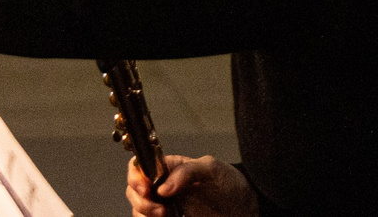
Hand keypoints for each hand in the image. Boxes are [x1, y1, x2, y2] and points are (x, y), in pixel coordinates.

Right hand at [128, 153, 255, 216]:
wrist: (243, 210)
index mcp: (171, 168)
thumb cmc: (230, 184)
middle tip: (160, 210)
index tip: (146, 189)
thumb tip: (163, 187)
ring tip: (166, 216)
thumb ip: (188, 171)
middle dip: (141, 202)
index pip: (140, 166)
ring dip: (144, 214)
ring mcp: (165, 205)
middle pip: (134, 191)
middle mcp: (163, 186)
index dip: (137, 177)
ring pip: (138, 210)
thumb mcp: (213, 169)